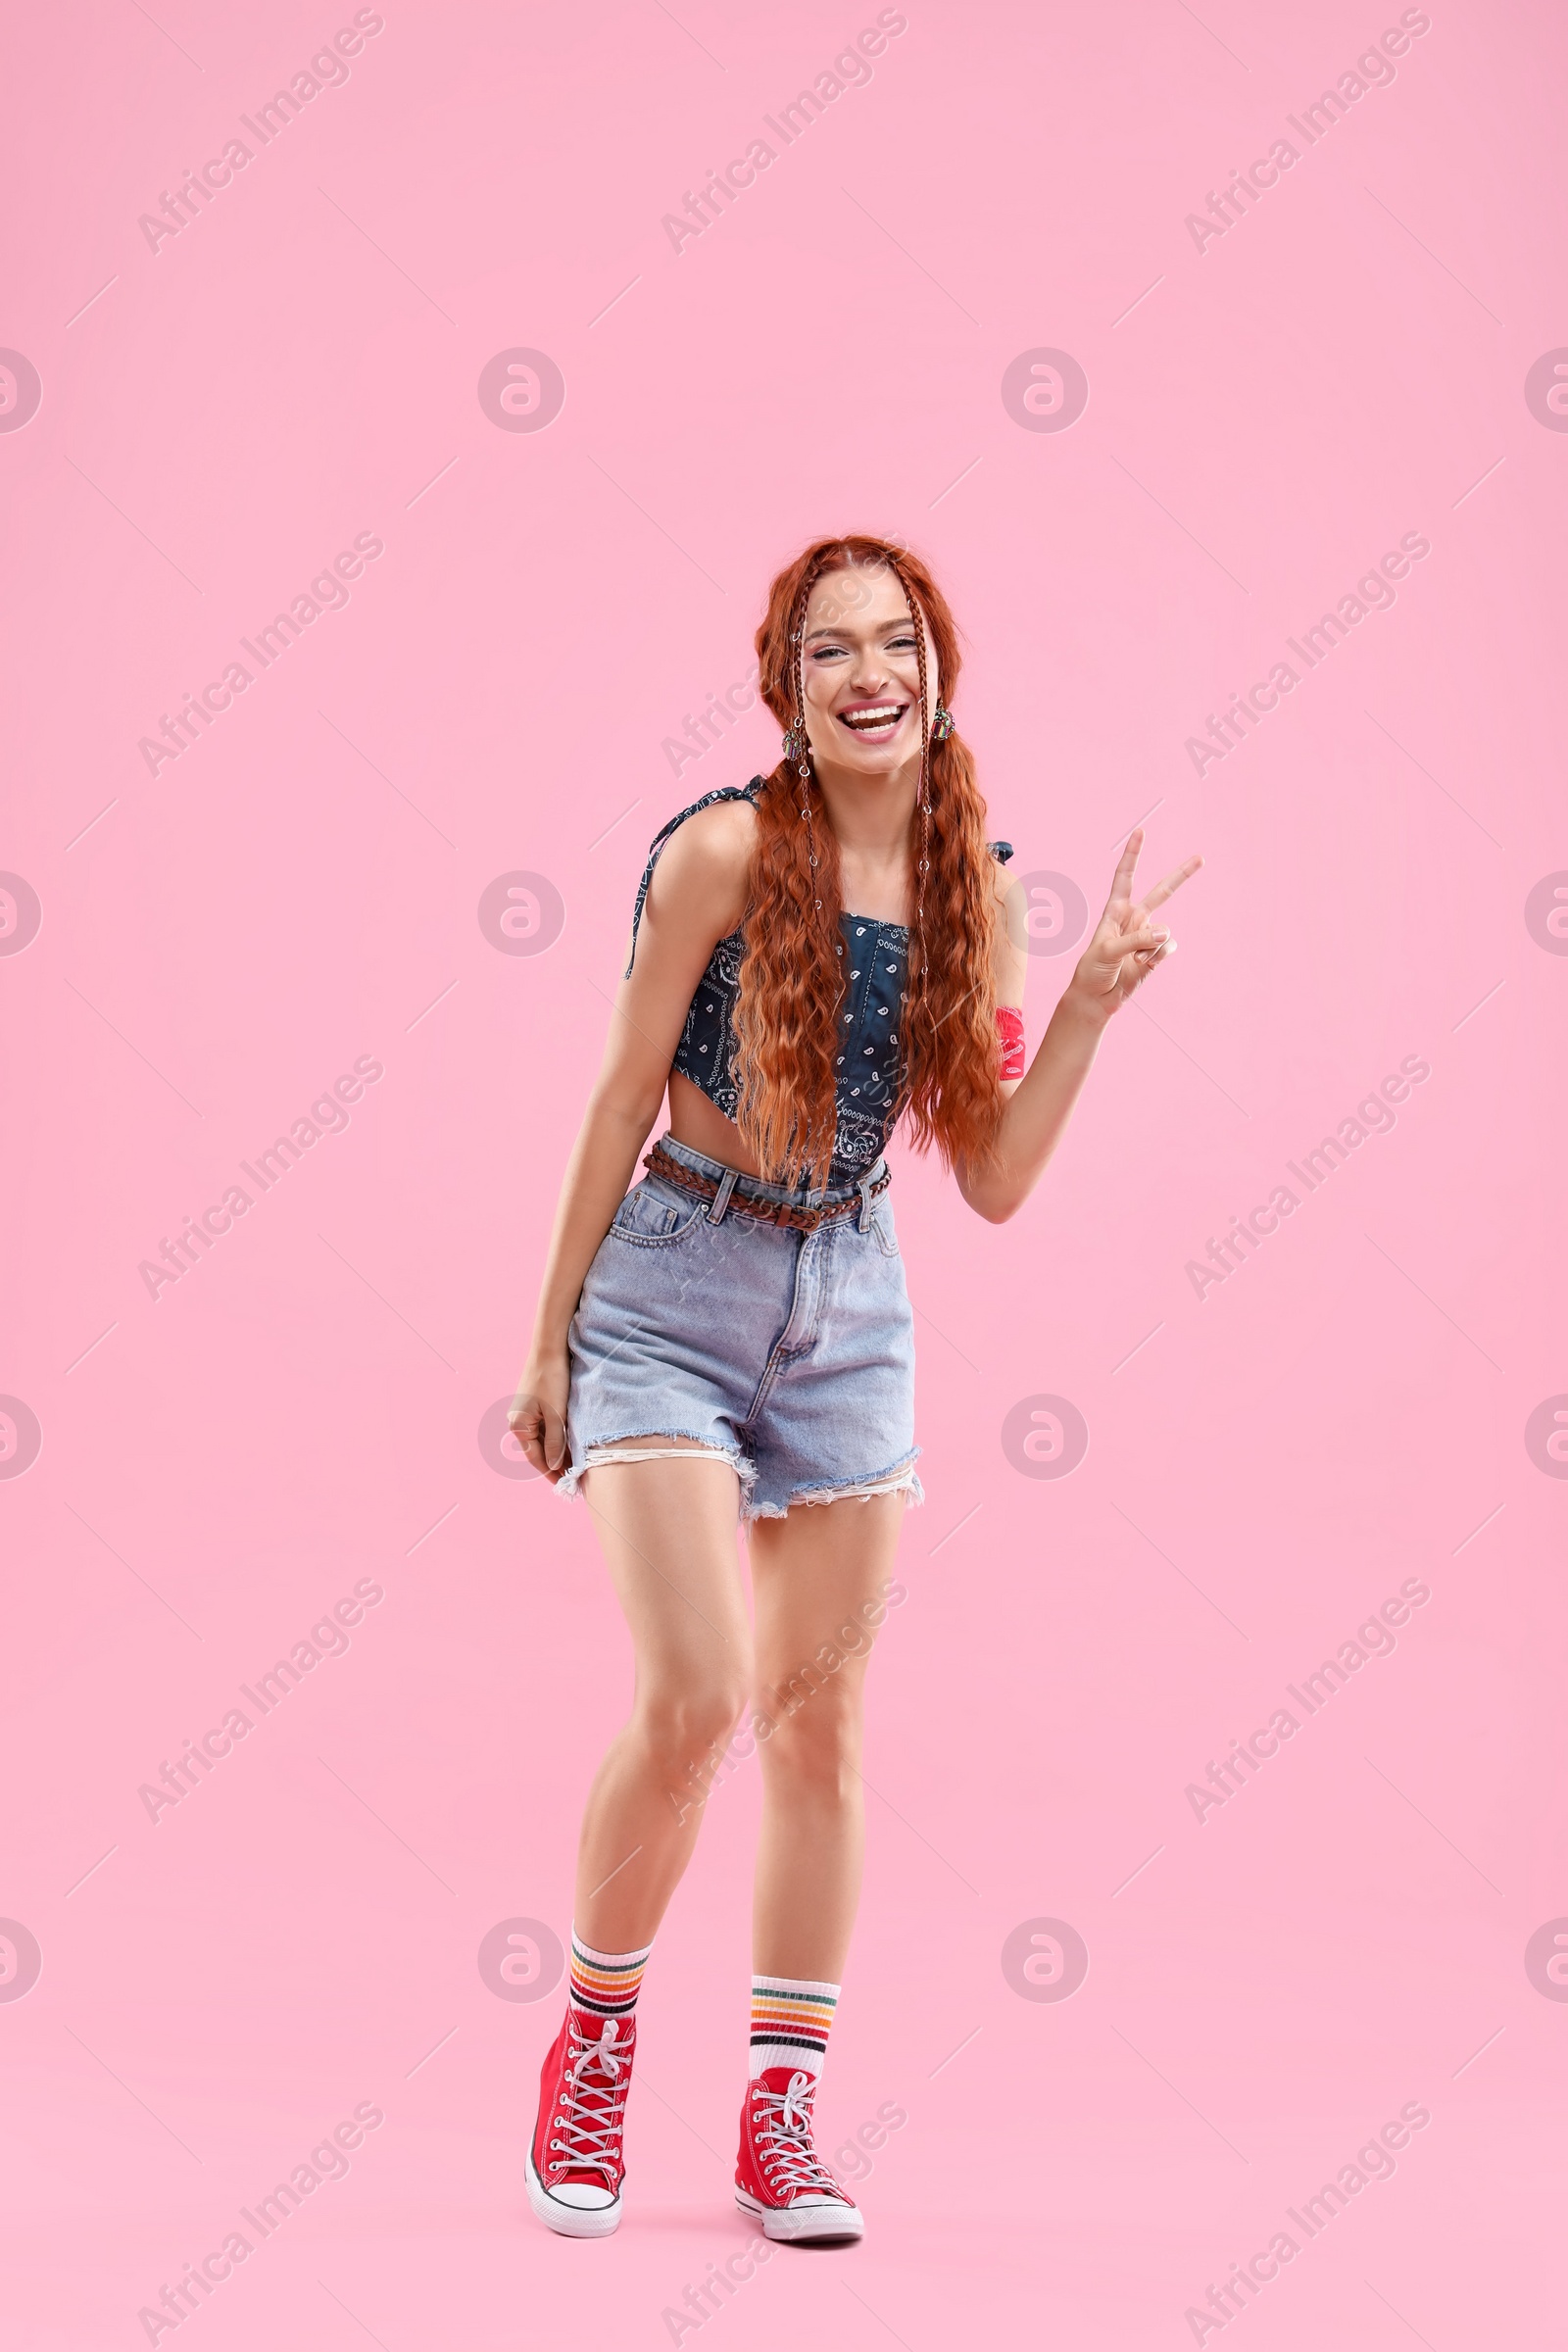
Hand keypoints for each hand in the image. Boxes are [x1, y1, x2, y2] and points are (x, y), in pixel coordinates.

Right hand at [508, 1353, 569, 1482]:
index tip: (563, 1484)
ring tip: (574, 1463)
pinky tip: (570, 1443)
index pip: (535, 1457)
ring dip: (557, 1450)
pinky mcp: (533, 1405)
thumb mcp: (556, 1415)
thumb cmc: (551, 1380)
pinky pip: (545, 1427)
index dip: (550, 1472)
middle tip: (572, 1476)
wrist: (549, 1349)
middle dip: (554, 1463)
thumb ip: (555, 1442)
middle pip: (538, 1449)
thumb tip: (553, 1466)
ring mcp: (524, 1413)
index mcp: (517, 1425)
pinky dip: (557, 1437)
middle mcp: (517, 1421)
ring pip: (542, 1439)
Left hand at [1068, 828, 1201, 1016]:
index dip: (1133, 855)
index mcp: (1115, 911)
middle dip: (1181, 875)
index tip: (1140, 832)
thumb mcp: (1107, 951)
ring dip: (1150, 946)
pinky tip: (1144, 965)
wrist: (1096, 999)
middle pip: (1161, 891)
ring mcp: (1147, 936)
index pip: (1125, 877)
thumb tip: (1165, 933)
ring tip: (1133, 960)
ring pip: (1163, 932)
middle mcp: (1134, 919)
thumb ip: (1136, 939)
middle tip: (1201, 858)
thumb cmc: (1092, 971)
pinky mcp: (1156, 953)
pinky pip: (1167, 948)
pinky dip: (1157, 957)